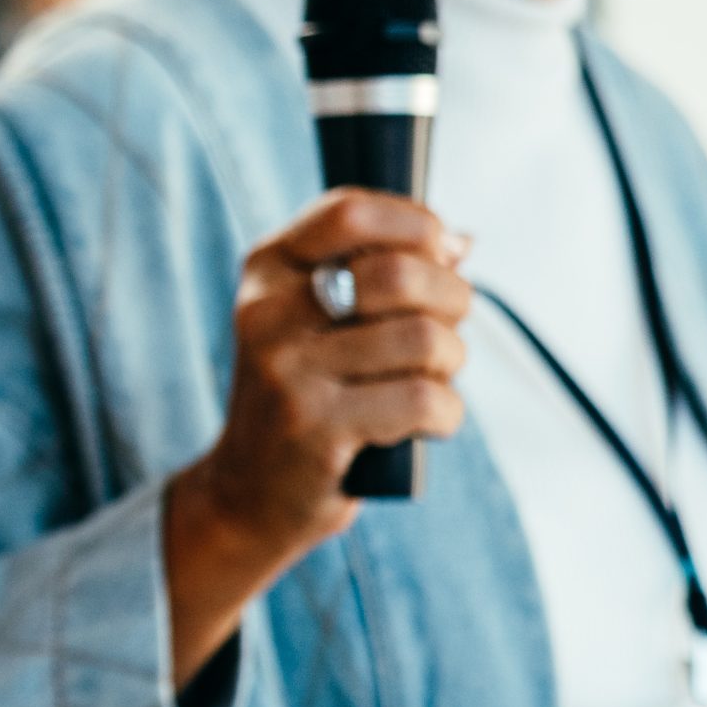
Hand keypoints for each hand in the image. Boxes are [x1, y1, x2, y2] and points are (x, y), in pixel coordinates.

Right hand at [160, 190, 470, 680]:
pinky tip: (421, 425)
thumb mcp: (316, 322)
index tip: (441, 252)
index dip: (416, 224)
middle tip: (444, 332)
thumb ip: (377, 273)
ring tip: (428, 382)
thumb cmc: (304, 395)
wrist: (246, 493)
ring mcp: (286, 371)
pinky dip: (444, 416)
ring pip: (424, 340)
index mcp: (266, 271)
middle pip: (401, 274)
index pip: (350, 213)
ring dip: (450, 366)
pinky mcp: (314, 428)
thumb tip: (460, 241)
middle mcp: (266, 313)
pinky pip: (424, 401)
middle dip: (452, 301)